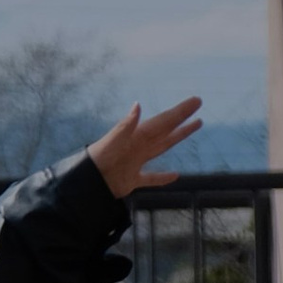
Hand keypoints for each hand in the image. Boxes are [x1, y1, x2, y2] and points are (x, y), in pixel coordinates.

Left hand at [84, 98, 203, 197]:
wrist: (85, 182)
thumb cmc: (97, 160)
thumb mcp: (112, 141)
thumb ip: (125, 125)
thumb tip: (138, 105)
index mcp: (137, 136)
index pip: (164, 121)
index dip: (180, 112)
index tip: (195, 101)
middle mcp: (139, 146)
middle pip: (166, 130)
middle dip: (182, 119)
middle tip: (197, 106)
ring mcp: (137, 163)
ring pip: (162, 148)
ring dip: (177, 138)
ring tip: (193, 127)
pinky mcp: (132, 180)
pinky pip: (151, 178)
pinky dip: (163, 178)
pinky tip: (175, 175)